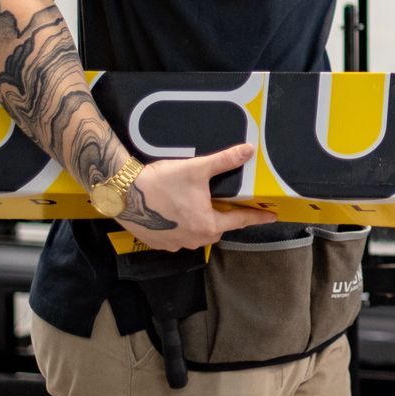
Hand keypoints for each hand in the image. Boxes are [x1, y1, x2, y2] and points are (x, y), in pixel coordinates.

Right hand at [115, 142, 276, 251]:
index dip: (256, 217)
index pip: (240, 220)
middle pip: (217, 227)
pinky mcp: (159, 244)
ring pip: (197, 233)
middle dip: (222, 216)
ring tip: (195, 205)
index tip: (270, 217)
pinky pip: (178, 237)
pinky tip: (176, 213)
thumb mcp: (197, 168)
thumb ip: (225, 161)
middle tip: (224, 202)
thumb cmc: (162, 182)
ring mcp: (175, 244)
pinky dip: (181, 226)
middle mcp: (194, 240)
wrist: (123, 193)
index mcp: (208, 225)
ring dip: (200, 221)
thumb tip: (247, 151)